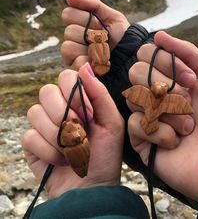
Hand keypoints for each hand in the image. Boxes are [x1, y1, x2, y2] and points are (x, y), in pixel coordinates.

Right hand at [22, 63, 123, 198]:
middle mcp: (57, 108)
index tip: (88, 113)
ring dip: (58, 135)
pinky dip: (48, 151)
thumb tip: (85, 66)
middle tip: (80, 132)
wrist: (93, 187)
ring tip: (72, 149)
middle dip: (64, 114)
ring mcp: (43, 124)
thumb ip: (100, 94)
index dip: (74, 93)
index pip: (65, 77)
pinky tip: (60, 160)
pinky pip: (30, 136)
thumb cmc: (106, 154)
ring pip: (35, 112)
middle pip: (46, 91)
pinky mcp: (31, 143)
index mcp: (77, 100)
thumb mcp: (112, 122)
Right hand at [61, 0, 129, 68]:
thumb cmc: (121, 35)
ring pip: (68, 47)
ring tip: (103, 50)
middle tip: (104, 38)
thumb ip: (92, 4)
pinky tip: (101, 60)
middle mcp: (73, 40)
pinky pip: (75, 63)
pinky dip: (89, 61)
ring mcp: (74, 56)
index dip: (84, 18)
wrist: (131, 54)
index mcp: (78, 24)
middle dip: (91, 33)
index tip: (99, 23)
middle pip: (69, 31)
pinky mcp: (79, 70)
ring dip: (90, 47)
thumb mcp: (111, 16)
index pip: (67, 14)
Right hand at [128, 31, 197, 200]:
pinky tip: (177, 141)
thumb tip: (158, 35)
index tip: (191, 79)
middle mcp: (158, 93)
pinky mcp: (143, 140)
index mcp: (172, 76)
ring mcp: (149, 115)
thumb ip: (188, 52)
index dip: (164, 62)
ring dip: (166, 111)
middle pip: (134, 72)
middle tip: (188, 101)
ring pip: (134, 97)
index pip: (146, 54)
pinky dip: (159, 132)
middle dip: (163, 84)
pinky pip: (135, 124)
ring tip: (189, 127)